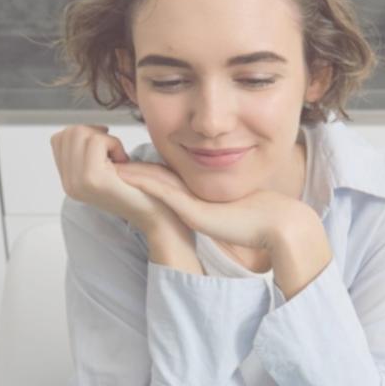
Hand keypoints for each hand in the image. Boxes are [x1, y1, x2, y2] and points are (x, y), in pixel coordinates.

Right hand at [49, 124, 181, 235]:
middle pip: (69, 133)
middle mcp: (69, 184)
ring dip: (106, 139)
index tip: (105, 148)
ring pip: (81, 133)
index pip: (59, 139)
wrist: (155, 213)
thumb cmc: (139, 187)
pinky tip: (124, 162)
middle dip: (95, 134)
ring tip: (119, 160)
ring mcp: (78, 182)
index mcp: (69, 181)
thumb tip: (87, 128)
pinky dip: (114, 144)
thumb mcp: (105, 168)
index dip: (84, 134)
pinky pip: (97, 141)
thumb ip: (87, 152)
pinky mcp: (93, 178)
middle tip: (114, 154)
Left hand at [113, 161, 306, 250]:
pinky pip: (163, 192)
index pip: (165, 180)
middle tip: (110, 160)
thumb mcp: (227, 219)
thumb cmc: (257, 224)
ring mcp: (193, 198)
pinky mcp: (194, 208)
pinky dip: (143, 184)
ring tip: (109, 166)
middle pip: (155, 175)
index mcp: (199, 195)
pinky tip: (125, 178)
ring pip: (155, 180)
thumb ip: (213, 217)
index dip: (144, 174)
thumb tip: (211, 221)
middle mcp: (194, 192)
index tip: (126, 169)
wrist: (275, 223)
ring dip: (131, 173)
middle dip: (132, 169)